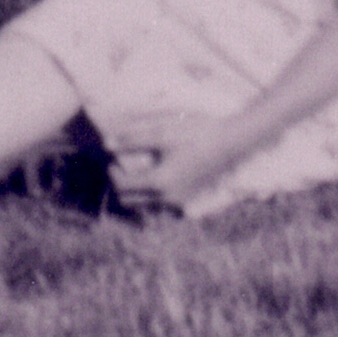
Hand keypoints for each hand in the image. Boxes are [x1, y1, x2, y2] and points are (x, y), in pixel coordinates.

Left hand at [105, 112, 248, 212]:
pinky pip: (162, 205)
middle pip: (131, 201)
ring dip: (136, 191)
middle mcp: (169, 199)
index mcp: (160, 182)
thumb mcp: (161, 131)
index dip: (112, 172)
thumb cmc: (195, 133)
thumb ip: (131, 139)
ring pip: (146, 205)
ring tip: (138, 169)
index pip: (122, 187)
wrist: (231, 141)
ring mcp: (181, 202)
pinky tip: (157, 176)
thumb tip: (106, 144)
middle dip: (121, 184)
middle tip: (122, 165)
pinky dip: (152, 195)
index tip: (113, 158)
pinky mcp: (190, 200)